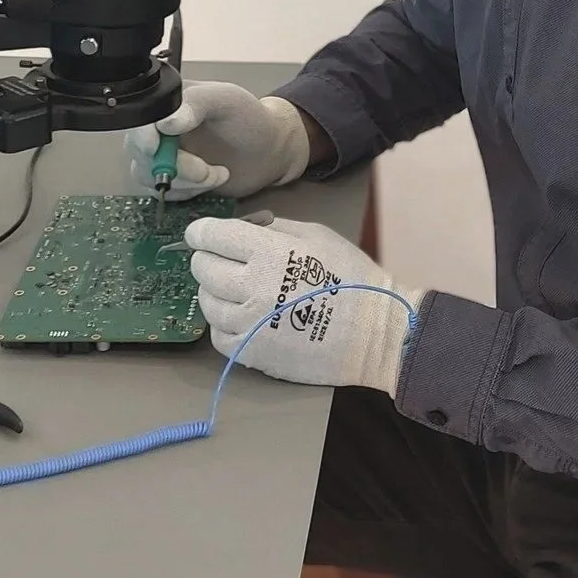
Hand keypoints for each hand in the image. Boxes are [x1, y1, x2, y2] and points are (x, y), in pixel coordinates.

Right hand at [123, 81, 311, 200]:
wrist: (269, 150)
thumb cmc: (249, 119)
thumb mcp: (226, 100)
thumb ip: (196, 103)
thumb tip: (166, 123)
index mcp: (165, 106)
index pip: (139, 123)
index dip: (145, 139)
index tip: (156, 149)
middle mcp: (157, 132)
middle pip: (141, 154)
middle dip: (175, 167)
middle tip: (206, 170)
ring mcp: (163, 159)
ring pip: (149, 177)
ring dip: (185, 183)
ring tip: (218, 174)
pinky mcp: (173, 182)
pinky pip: (164, 194)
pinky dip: (187, 193)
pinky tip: (211, 182)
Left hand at [184, 215, 422, 392]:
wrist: (376, 332)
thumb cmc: (350, 277)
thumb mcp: (316, 235)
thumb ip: (273, 228)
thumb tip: (243, 226)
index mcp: (266, 251)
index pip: (210, 235)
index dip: (201, 232)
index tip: (202, 235)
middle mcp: (250, 284)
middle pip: (202, 268)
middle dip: (209, 260)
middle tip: (224, 263)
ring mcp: (249, 321)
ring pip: (206, 302)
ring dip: (214, 293)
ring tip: (235, 292)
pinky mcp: (252, 351)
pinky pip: (218, 335)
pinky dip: (224, 325)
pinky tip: (242, 318)